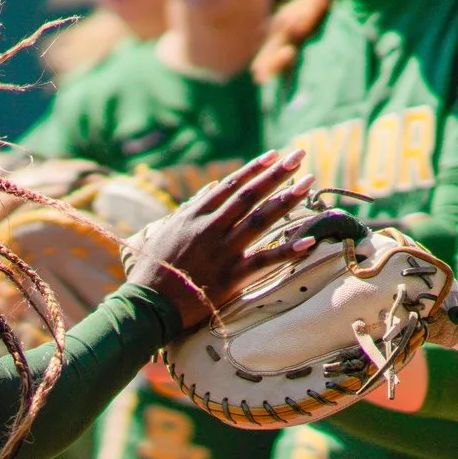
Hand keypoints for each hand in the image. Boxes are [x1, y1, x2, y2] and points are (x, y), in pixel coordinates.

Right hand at [123, 149, 312, 332]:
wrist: (148, 303)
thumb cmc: (154, 266)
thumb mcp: (166, 229)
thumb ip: (191, 206)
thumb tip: (214, 185)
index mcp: (195, 216)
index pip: (231, 186)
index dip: (254, 169)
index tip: (274, 155)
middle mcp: (210, 228)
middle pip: (249, 196)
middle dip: (276, 174)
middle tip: (298, 156)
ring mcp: (222, 251)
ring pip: (259, 220)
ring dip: (285, 200)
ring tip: (308, 183)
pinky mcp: (230, 276)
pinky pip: (264, 261)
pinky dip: (287, 252)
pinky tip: (309, 241)